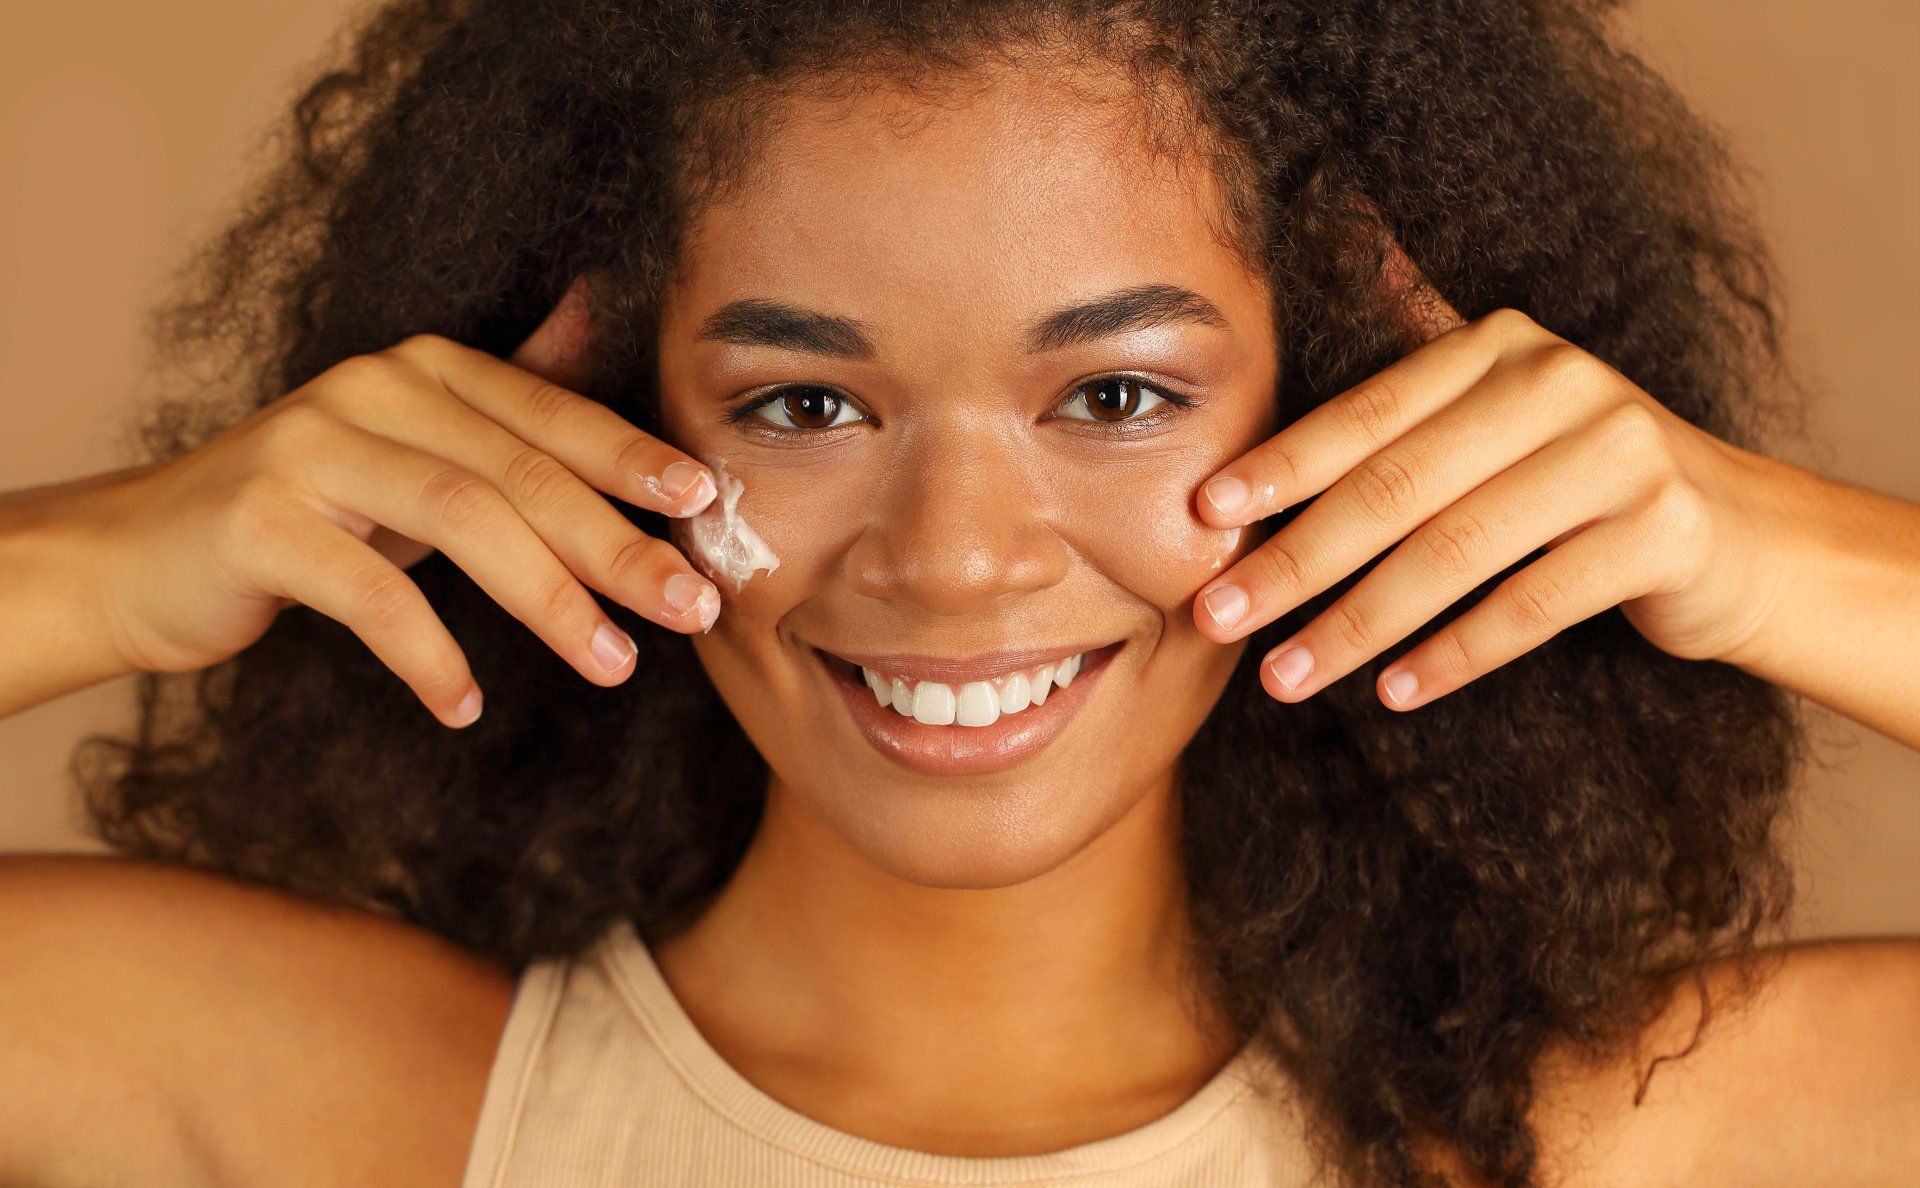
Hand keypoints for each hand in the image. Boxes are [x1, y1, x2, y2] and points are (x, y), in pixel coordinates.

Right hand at [72, 276, 723, 727]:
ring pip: (462, 519)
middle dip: (618, 544)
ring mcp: (309, 448)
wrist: (149, 551)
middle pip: (522, 470)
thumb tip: (598, 308)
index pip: (553, 415)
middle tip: (691, 608)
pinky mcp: (259, 519)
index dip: (634, 460)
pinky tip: (465, 705)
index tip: (708, 511)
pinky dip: (427, 654)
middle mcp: (373, 388)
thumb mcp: (421, 446)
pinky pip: (368, 594)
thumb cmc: (317, 506)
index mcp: (428, 369)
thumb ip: (509, 396)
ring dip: (549, 600)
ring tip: (611, 664)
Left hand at [1190, 240, 1783, 709]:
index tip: (1201, 518)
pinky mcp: (1661, 532)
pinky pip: (1532, 604)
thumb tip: (1345, 227)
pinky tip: (1394, 692)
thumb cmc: (1580, 477)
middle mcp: (1560, 383)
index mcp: (1500, 347)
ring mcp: (1618, 453)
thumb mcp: (1504, 404)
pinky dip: (1455, 653)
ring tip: (1284, 679)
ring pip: (1454, 553)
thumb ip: (1419, 353)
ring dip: (1357, 624)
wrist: (1740, 537)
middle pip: (1397, 487)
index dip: (1281, 465)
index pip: (1367, 411)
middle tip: (1217, 619)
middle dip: (1295, 560)